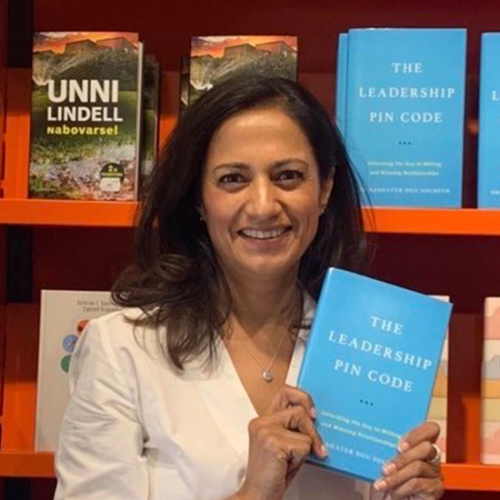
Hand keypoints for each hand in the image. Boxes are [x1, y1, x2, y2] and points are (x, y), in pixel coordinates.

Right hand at [238, 385, 327, 499]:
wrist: (258, 496)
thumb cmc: (273, 475)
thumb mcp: (285, 445)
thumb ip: (294, 429)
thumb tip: (316, 419)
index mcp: (263, 420)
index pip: (285, 392)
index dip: (302, 398)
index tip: (312, 413)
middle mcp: (262, 421)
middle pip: (299, 408)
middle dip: (311, 427)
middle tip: (316, 443)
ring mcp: (265, 430)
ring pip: (303, 425)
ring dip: (306, 446)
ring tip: (292, 460)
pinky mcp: (273, 442)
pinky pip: (303, 444)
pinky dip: (301, 458)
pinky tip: (287, 466)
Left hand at [372, 422, 443, 498]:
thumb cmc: (384, 479)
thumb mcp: (382, 460)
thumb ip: (386, 448)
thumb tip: (374, 438)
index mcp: (419, 442)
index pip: (430, 429)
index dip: (417, 434)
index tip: (399, 444)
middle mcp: (431, 456)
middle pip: (426, 448)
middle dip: (403, 458)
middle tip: (386, 468)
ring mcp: (435, 472)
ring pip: (419, 467)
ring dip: (397, 476)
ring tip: (382, 482)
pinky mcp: (436, 488)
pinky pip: (419, 484)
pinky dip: (402, 488)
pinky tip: (393, 492)